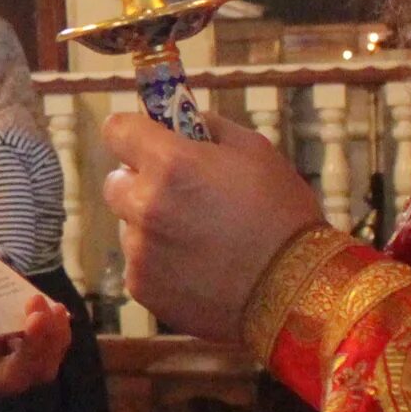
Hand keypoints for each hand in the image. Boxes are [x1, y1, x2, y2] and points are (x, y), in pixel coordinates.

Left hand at [101, 110, 325, 339]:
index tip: (146, 140)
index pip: (117, 130)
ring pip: (128, 226)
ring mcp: (139, 250)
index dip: (132, 133)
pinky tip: (197, 267)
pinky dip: (159, 263)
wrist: (295, 290)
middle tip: (178, 194)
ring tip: (197, 239)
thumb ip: (210, 128)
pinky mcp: (141, 286)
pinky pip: (139, 263)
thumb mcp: (256, 151)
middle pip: (115, 182)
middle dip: (139, 182)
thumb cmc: (282, 213)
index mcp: (169, 164)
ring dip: (150, 226)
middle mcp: (144, 204)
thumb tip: (184, 121)